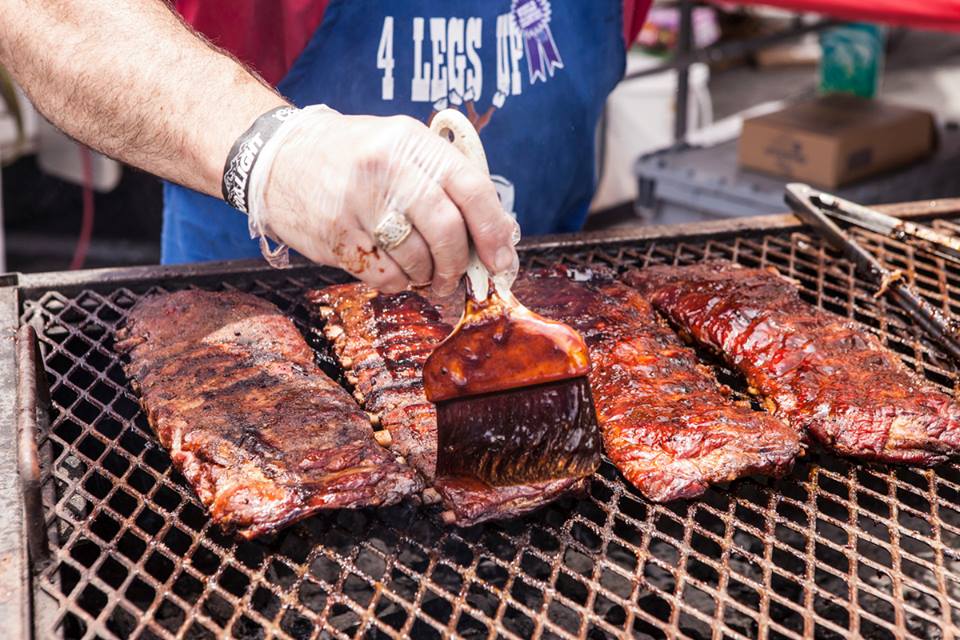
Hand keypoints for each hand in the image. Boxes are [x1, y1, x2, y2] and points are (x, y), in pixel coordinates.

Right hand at [254, 107, 517, 293]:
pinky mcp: (336, 235)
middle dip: (458, 264)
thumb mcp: (402, 148)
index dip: (494, 231)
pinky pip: (385, 276)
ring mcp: (358, 202)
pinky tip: (392, 270)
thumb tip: (499, 235)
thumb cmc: (355, 158)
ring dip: (427, 276)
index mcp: (413, 143)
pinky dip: (398, 282)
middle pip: (446, 231)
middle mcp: (388, 168)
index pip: (472, 189)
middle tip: (456, 277)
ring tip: (421, 271)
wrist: (279, 158)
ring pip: (416, 260)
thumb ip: (447, 184)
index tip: (503, 261)